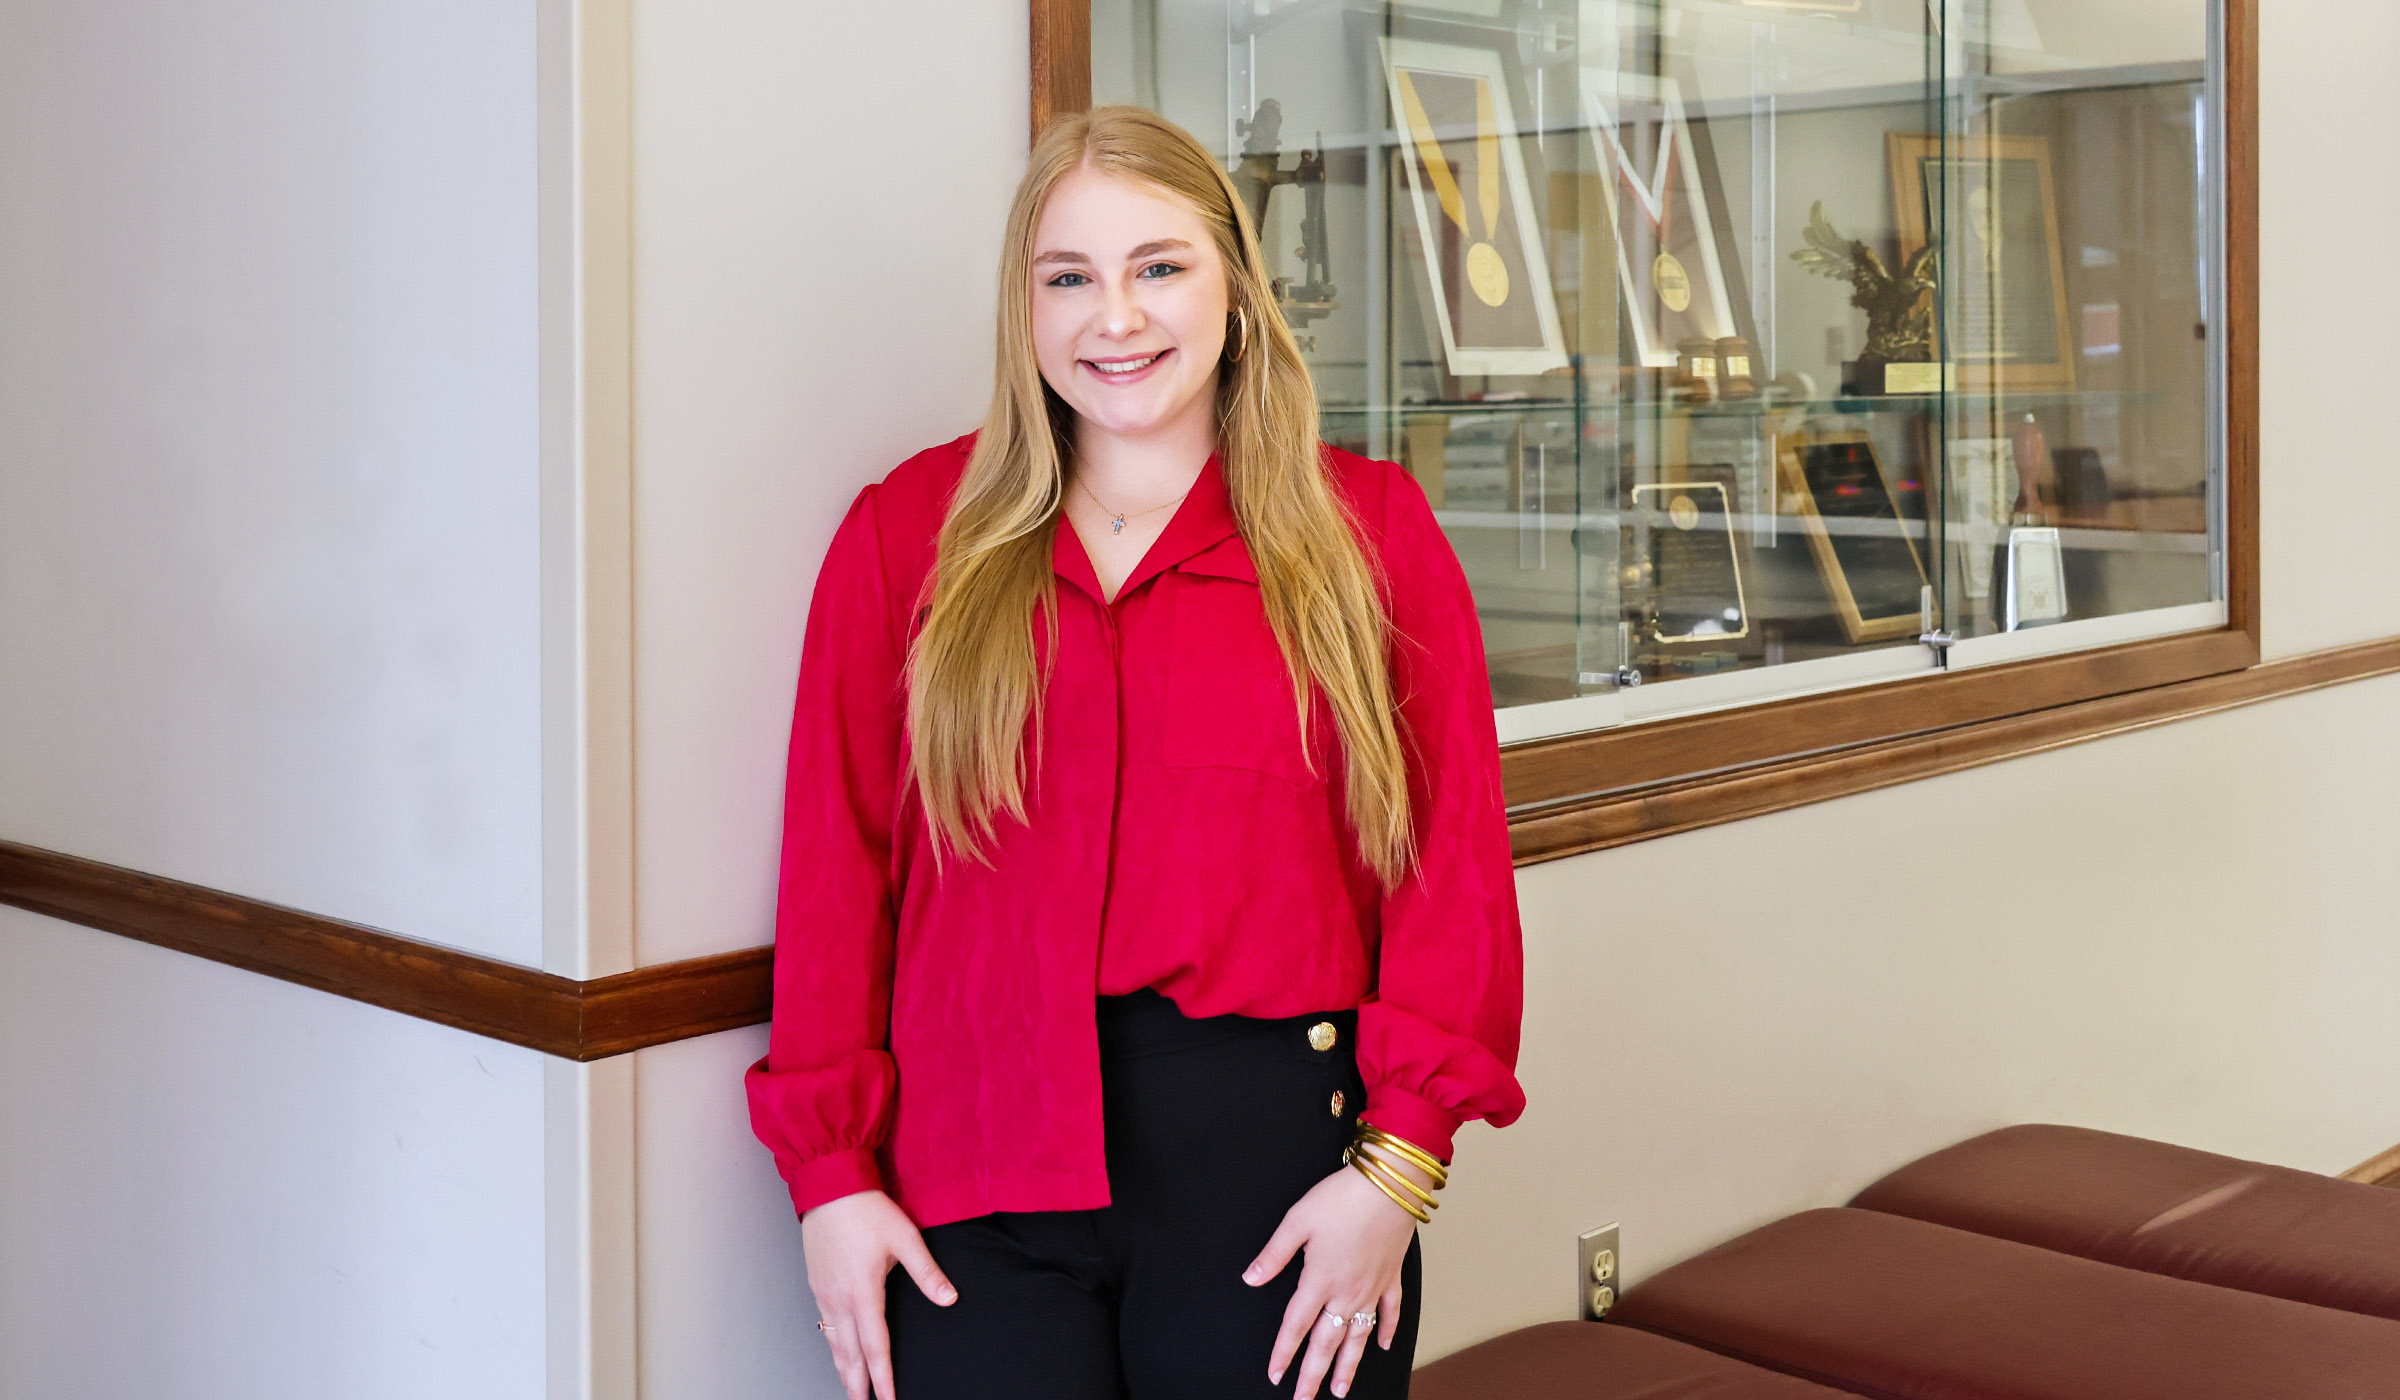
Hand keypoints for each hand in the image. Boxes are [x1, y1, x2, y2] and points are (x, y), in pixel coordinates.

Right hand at [801, 1189, 956, 1399]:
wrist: (828, 1185)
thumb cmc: (866, 1209)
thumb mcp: (904, 1237)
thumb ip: (926, 1272)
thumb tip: (948, 1298)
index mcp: (863, 1292)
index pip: (875, 1346)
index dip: (883, 1377)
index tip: (889, 1399)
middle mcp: (839, 1299)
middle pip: (849, 1354)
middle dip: (857, 1384)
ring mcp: (824, 1293)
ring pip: (834, 1342)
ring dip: (843, 1369)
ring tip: (851, 1389)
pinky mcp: (817, 1284)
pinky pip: (825, 1326)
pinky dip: (832, 1346)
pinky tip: (838, 1351)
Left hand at [1242, 1159, 1426, 1398]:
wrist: (1391, 1184)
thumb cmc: (1343, 1197)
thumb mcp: (1298, 1220)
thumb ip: (1273, 1254)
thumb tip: (1251, 1279)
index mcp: (1319, 1280)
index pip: (1295, 1326)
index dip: (1283, 1352)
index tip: (1275, 1374)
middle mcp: (1346, 1292)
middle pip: (1326, 1342)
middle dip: (1313, 1374)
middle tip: (1304, 1399)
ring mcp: (1372, 1288)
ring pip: (1358, 1337)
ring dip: (1348, 1366)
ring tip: (1339, 1389)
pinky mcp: (1391, 1276)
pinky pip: (1390, 1312)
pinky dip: (1387, 1330)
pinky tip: (1384, 1346)